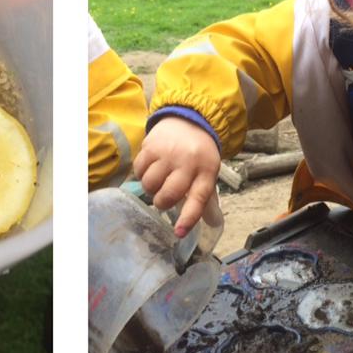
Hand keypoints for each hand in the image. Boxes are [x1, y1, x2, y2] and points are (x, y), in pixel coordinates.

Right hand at [132, 117, 221, 235]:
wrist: (190, 119)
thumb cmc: (199, 153)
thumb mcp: (208, 172)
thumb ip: (206, 197)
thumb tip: (213, 224)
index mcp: (206, 171)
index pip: (198, 199)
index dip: (188, 218)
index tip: (178, 232)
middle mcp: (188, 162)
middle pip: (168, 195)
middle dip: (162, 202)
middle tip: (164, 196)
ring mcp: (168, 154)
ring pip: (150, 185)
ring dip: (151, 188)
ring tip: (158, 180)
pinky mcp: (150, 146)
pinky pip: (139, 171)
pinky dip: (142, 174)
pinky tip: (150, 167)